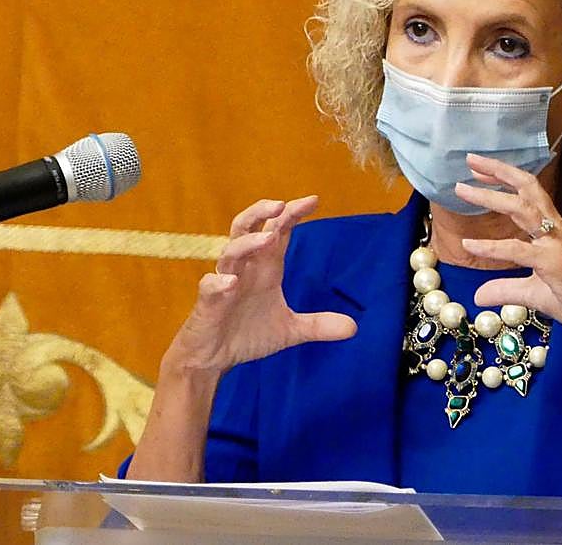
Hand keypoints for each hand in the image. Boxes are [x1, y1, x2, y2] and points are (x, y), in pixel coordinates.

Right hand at [164, 195, 356, 374]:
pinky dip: (219, 283)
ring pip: (230, 252)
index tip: (313, 200)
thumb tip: (353, 328)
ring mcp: (224, 283)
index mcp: (265, 269)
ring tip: (267, 238)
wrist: (214, 360)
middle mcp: (245, 269)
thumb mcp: (289, 330)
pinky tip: (231, 283)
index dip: (292, 214)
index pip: (278, 231)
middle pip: (248, 228)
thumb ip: (318, 325)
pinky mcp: (208, 304)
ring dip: (247, 243)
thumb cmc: (247, 334)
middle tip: (281, 205)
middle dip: (262, 213)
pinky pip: (209, 287)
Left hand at [456, 154, 561, 351]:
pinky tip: (469, 244)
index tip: (479, 171)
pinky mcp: (554, 262)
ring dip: (490, 196)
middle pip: (527, 188)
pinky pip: (518, 250)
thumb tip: (479, 295)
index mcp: (554, 230)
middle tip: (470, 159)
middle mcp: (556, 230)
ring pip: (522, 208)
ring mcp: (556, 243)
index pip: (529, 193)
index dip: (505, 177)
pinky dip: (491, 246)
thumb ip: (505, 289)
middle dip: (498, 170)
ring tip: (463, 189)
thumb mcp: (533, 292)